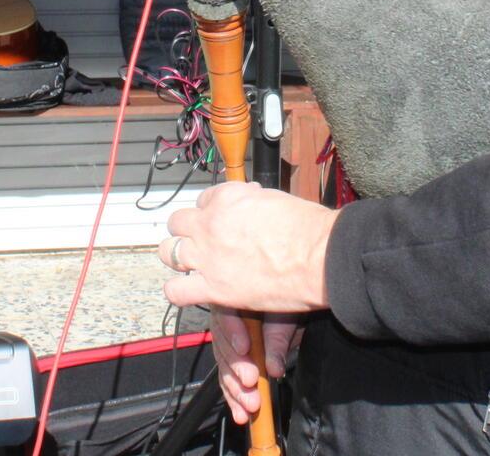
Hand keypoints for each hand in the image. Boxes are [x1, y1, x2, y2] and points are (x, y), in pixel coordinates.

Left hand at [158, 180, 337, 311]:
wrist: (320, 257)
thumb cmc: (308, 228)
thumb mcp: (276, 199)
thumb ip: (253, 200)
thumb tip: (249, 197)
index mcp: (227, 197)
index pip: (204, 199)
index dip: (211, 211)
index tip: (220, 221)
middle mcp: (210, 223)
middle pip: (178, 222)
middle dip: (187, 230)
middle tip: (201, 241)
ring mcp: (208, 256)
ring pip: (169, 252)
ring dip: (178, 257)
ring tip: (191, 265)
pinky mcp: (213, 288)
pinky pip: (176, 291)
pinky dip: (179, 291)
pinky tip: (190, 290)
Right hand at [211, 308, 305, 425]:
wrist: (292, 308)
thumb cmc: (287, 301)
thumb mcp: (285, 315)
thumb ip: (278, 338)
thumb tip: (274, 368)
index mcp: (233, 299)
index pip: (225, 312)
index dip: (232, 330)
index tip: (244, 347)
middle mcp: (225, 321)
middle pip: (222, 345)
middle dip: (237, 367)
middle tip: (250, 381)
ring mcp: (227, 343)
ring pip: (225, 367)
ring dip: (236, 389)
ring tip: (249, 405)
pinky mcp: (233, 362)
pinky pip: (228, 380)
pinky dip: (235, 398)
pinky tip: (240, 414)